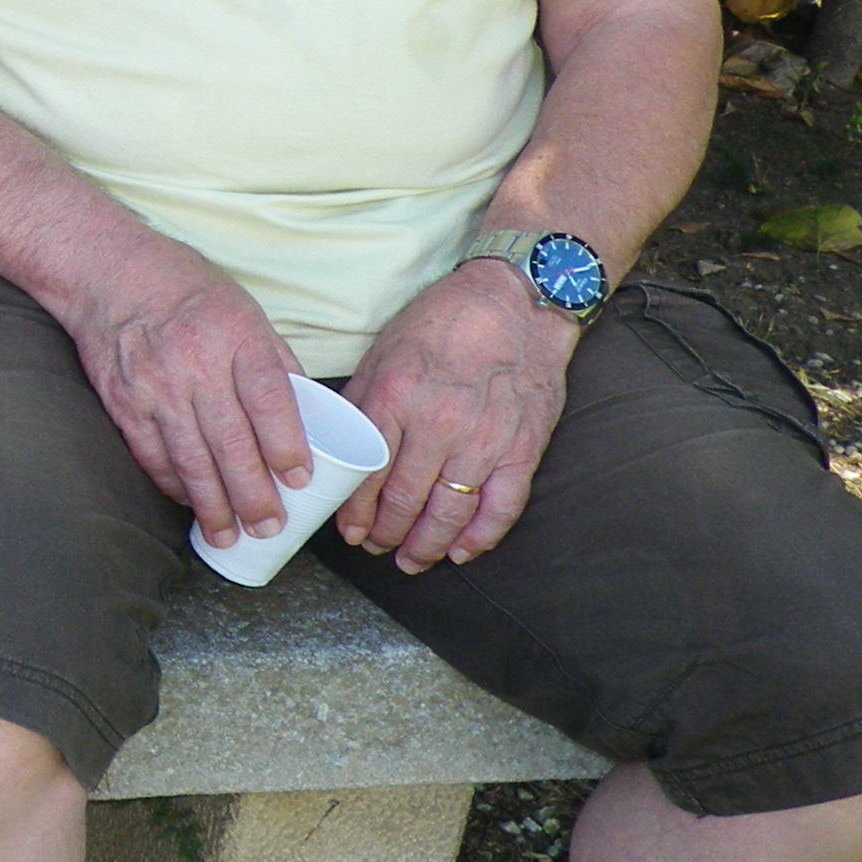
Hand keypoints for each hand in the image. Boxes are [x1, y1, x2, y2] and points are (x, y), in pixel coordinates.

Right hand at [57, 237, 310, 544]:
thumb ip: (274, 362)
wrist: (108, 272)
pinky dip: (173, 485)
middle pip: (230, 442)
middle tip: (269, 528)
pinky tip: (190, 504)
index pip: (268, 400)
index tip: (299, 480)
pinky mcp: (124, 402)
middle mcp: (195, 363)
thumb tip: (307, 415)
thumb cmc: (186, 290)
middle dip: (252, 494)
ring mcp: (155, 386)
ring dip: (213, 505)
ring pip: (190, 459)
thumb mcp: (244, 310)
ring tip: (229, 537)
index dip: (285, 446)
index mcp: (235, 335)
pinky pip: (152, 455)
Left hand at [339, 260, 579, 569]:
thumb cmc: (442, 323)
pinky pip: (500, 507)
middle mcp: (438, 422)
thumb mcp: (384, 354)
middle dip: (386, 534)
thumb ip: (363, 405)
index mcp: (396, 396)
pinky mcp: (523, 447)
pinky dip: (480, 537)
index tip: (350, 533)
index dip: (356, 513)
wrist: (515, 301)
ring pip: (449, 512)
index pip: (367, 473)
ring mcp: (484, 439)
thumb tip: (338, 452)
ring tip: (411, 560)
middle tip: (377, 548)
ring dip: (427, 545)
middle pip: (405, 500)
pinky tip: (461, 551)